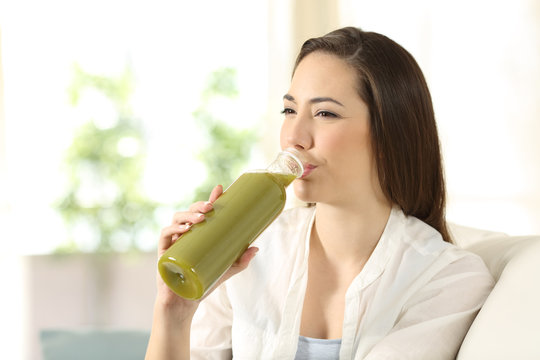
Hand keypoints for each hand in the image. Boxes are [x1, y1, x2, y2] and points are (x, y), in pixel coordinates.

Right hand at [155, 185, 258, 317]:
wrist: (185, 303)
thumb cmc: (204, 284)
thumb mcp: (226, 270)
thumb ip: (240, 260)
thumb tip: (256, 247)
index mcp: (198, 234)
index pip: (204, 212)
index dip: (211, 199)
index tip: (220, 189)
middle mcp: (185, 234)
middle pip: (190, 212)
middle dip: (200, 205)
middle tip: (211, 207)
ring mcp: (174, 242)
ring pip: (177, 218)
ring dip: (188, 215)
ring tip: (201, 218)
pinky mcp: (164, 252)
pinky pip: (165, 234)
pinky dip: (173, 229)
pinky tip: (184, 229)